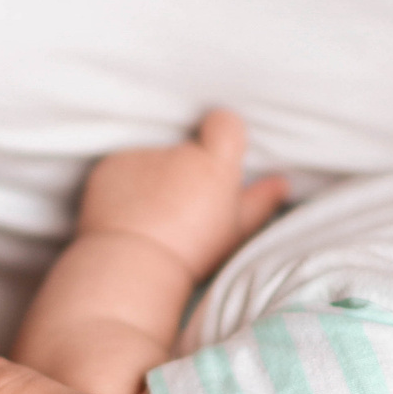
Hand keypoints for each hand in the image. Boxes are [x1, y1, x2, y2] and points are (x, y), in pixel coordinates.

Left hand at [77, 109, 286, 279]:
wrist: (132, 270)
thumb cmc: (191, 254)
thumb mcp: (235, 231)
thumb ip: (259, 200)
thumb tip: (282, 183)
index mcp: (215, 164)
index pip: (225, 123)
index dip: (223, 137)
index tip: (217, 159)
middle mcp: (178, 151)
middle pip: (187, 147)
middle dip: (184, 168)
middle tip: (181, 206)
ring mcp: (140, 155)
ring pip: (152, 158)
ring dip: (152, 177)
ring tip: (151, 215)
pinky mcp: (110, 165)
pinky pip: (122, 167)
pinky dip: (124, 184)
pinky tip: (127, 214)